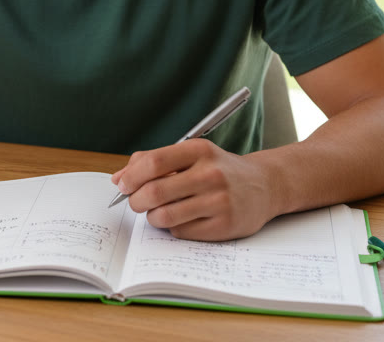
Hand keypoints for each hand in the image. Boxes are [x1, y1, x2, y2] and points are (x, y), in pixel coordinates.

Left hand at [110, 139, 275, 240]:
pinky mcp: (225, 225)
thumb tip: (119, 179)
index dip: (131, 177)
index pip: (153, 163)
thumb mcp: (191, 155)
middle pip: (155, 192)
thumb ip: (153, 161)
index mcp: (199, 150)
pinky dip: (173, 228)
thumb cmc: (218, 170)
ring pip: (165, 216)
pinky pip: (182, 232)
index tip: (124, 186)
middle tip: (137, 203)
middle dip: (136, 201)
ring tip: (159, 213)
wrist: (264, 186)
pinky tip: (183, 219)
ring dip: (153, 218)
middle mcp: (210, 174)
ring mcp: (219, 201)